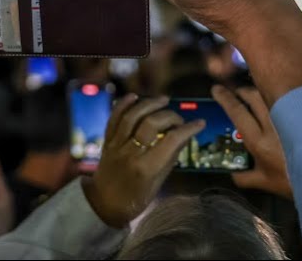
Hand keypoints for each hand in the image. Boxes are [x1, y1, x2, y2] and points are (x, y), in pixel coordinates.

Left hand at [82, 94, 204, 227]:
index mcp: (146, 168)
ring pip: (131, 117)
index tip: (199, 123)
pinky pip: (114, 118)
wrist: (102, 204)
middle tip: (180, 118)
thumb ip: (169, 160)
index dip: (188, 129)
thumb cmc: (134, 199)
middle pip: (150, 124)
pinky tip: (134, 96)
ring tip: (164, 100)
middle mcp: (130, 153)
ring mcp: (116, 145)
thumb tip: (183, 139)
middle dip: (169, 116)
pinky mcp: (107, 141)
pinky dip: (123, 105)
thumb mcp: (157, 185)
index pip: (171, 141)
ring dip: (149, 104)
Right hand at [212, 84, 290, 197]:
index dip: (225, 98)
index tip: (216, 89)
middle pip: (253, 96)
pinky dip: (281, 94)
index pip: (237, 112)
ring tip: (255, 93)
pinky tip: (279, 97)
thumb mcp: (265, 182)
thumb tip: (232, 174)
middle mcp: (273, 126)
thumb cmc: (292, 183)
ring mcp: (291, 118)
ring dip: (260, 90)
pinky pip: (290, 98)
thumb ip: (245, 177)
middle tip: (237, 90)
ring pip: (271, 94)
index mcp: (259, 142)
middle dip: (242, 90)